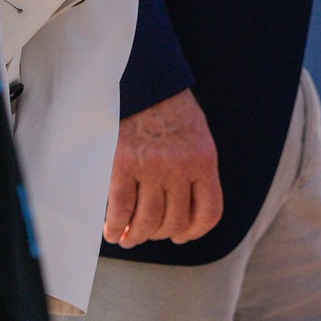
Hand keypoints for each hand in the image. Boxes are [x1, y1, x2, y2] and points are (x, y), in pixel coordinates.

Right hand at [103, 90, 221, 247]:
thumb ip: (196, 171)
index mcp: (204, 160)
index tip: (182, 236)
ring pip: (147, 220)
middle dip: (161, 234)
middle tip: (149, 233)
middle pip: (175, 221)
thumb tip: (184, 212)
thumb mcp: (198, 137)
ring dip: (136, 236)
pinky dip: (115, 225)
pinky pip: (121, 208)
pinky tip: (112, 231)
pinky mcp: (123, 165)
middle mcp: (180, 166)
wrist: (144, 83)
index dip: (195, 231)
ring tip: (129, 237)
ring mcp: (151, 167)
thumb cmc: (171, 111)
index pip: (208, 212)